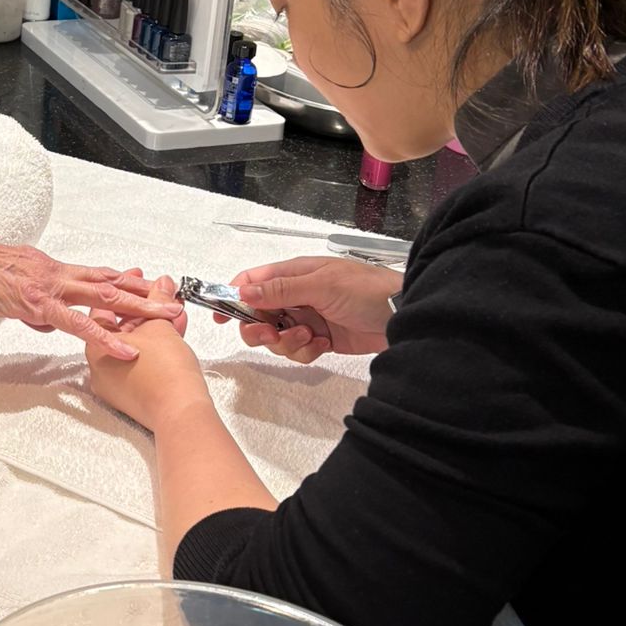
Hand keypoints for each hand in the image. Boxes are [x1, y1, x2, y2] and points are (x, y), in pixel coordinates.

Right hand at [0, 228, 182, 361]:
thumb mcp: (9, 292)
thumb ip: (34, 304)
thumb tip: (48, 320)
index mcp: (50, 268)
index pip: (98, 274)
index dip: (129, 282)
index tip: (156, 289)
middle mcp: (57, 272)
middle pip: (113, 282)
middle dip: (148, 294)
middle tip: (178, 303)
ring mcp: (50, 287)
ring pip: (105, 297)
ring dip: (140, 309)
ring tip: (168, 320)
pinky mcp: (38, 304)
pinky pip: (78, 323)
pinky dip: (106, 336)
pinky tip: (126, 348)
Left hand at [87, 279, 210, 432]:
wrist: (181, 411)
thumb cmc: (165, 373)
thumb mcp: (160, 325)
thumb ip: (158, 300)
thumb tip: (161, 285)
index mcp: (95, 347)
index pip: (105, 309)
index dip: (127, 291)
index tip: (141, 281)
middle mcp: (99, 367)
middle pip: (121, 328)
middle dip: (146, 310)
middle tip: (162, 297)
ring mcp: (114, 385)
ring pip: (134, 347)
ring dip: (155, 328)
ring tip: (175, 314)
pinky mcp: (131, 396)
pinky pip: (140, 363)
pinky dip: (155, 348)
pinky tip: (174, 334)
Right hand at [218, 255, 397, 363]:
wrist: (405, 315)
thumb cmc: (366, 291)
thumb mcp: (321, 285)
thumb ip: (280, 289)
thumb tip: (242, 290)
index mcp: (294, 274)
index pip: (252, 282)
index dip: (233, 297)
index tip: (220, 315)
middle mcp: (297, 295)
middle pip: (258, 315)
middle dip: (261, 329)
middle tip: (272, 336)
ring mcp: (308, 318)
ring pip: (277, 337)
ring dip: (288, 342)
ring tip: (312, 336)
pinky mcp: (320, 339)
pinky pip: (298, 350)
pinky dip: (306, 351)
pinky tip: (324, 344)